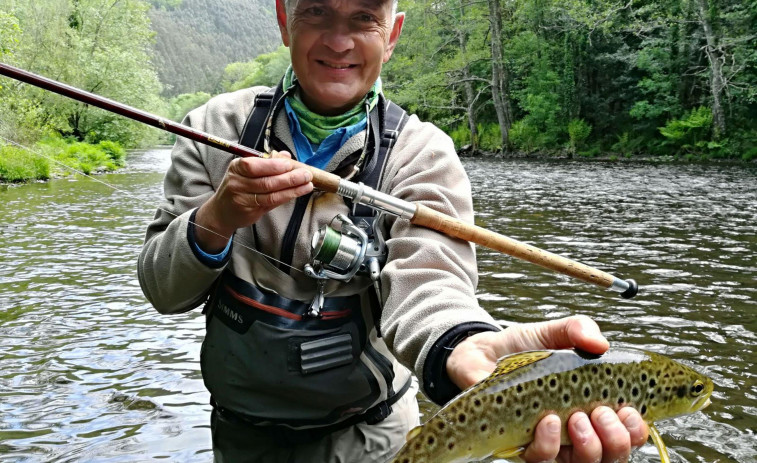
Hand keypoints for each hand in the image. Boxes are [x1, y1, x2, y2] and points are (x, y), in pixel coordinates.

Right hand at [195, 152, 312, 251]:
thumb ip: (266, 163)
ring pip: (271, 194)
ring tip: (308, 184)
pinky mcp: (250, 211)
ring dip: (292, 189)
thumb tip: (285, 155)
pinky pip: (271, 203)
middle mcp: (237, 183)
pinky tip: (297, 193)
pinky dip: (286, 197)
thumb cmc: (238, 186)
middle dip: (289, 177)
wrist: (221, 212)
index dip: (273, 165)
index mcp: (236, 167)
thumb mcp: (246, 171)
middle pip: (266, 181)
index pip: (253, 166)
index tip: (290, 164)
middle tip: (306, 174)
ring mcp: (242, 199)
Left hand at [446, 315, 648, 462]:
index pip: (627, 432)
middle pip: (611, 457)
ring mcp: (549, 441)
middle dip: (616, 441)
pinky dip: (549, 444)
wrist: (480, 353)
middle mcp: (575, 430)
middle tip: (602, 413)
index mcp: (592, 404)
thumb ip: (577, 329)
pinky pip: (541, 460)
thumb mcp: (552, 332)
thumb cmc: (522, 348)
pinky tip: (547, 421)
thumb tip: (600, 343)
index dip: (636, 430)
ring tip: (577, 417)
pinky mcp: (521, 445)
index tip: (629, 410)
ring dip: (588, 446)